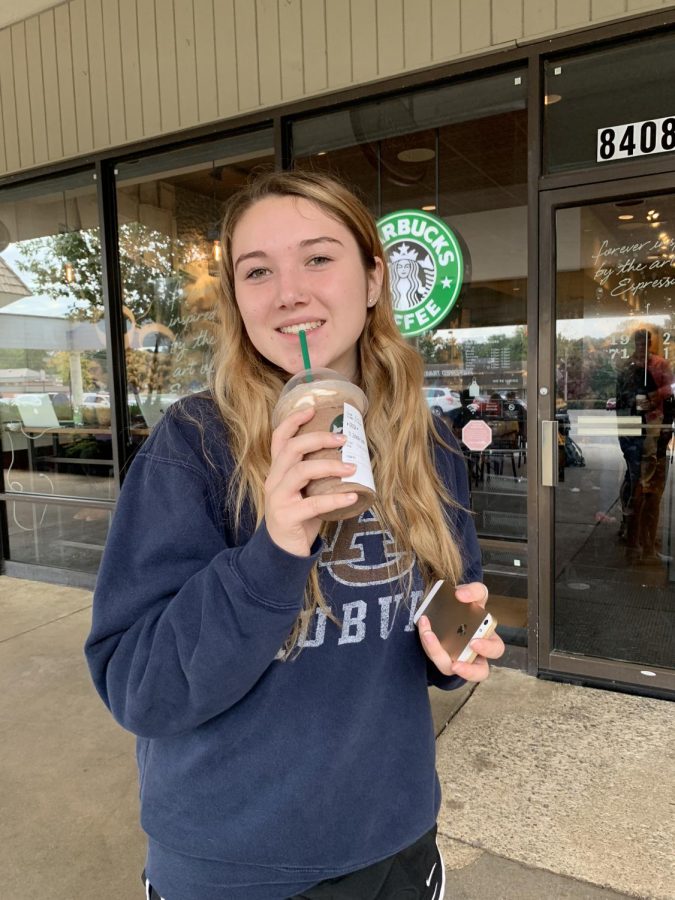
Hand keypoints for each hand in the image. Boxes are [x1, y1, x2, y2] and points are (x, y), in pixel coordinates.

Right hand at [265, 407, 358, 556]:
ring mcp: (278, 498)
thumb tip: (350, 457)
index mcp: (277, 472)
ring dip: (330, 466)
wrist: (283, 552)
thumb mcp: (304, 492)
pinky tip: (353, 495)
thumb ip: (316, 476)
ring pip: (302, 472)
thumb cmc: (299, 518)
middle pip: (292, 449)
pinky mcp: (287, 516)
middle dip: (319, 439)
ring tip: (353, 468)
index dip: (293, 421)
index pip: (279, 439)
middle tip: (344, 439)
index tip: (312, 409)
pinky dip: (336, 498)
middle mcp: (274, 481)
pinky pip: (314, 503)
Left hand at [417, 581, 504, 682]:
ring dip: (438, 654)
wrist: (448, 607)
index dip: (487, 649)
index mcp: (487, 640)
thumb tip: (461, 595)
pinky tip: (424, 628)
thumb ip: (474, 591)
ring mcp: (456, 658)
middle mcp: (474, 655)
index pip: (495, 649)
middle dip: (469, 670)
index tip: (474, 642)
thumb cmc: (466, 606)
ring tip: (428, 636)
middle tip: (455, 663)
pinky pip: (435, 658)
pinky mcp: (440, 656)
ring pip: (450, 669)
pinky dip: (428, 643)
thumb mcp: (475, 595)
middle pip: (479, 672)